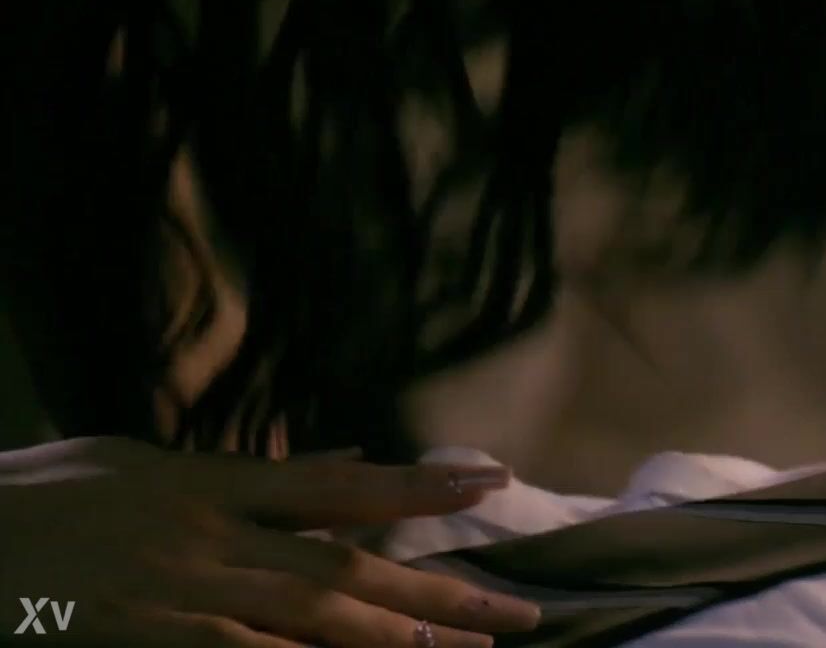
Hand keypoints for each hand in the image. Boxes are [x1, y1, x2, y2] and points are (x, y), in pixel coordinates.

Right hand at [0, 437, 539, 646]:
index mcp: (213, 481)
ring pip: (310, 610)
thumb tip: (341, 456)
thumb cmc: (43, 497)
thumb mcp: (141, 462)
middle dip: (436, 586)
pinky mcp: (146, 631)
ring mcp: (184, 584)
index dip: (420, 484)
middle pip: (347, 559)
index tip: (492, 481)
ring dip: (394, 634)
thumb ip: (248, 469)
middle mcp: (214, 529)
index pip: (340, 482)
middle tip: (517, 609)